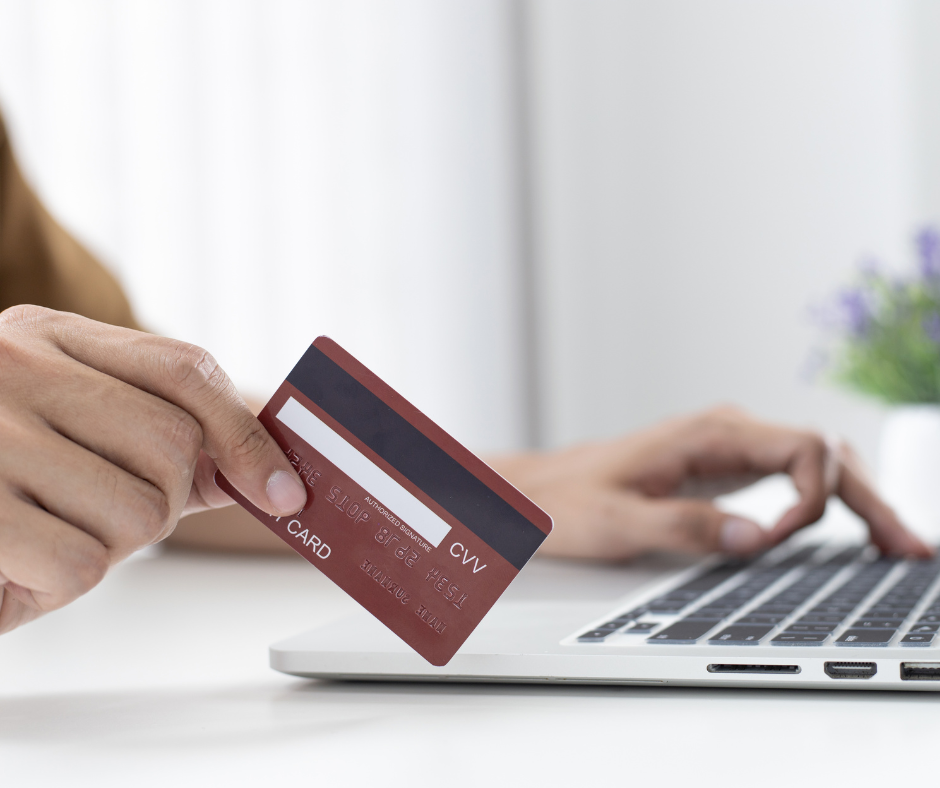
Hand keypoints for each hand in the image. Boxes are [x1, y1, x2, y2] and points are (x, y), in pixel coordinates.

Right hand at [0, 306, 307, 632]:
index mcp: (46, 336)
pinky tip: (11, 564)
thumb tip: (256, 470)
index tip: (285, 492)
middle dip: (159, 501)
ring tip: (40, 531)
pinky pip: (78, 565)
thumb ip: (152, 434)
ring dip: (104, 547)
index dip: (246, 436)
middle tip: (98, 510)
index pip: (185, 369)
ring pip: (137, 514)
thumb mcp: (57, 419)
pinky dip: (56, 584)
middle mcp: (12, 367)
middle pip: (175, 451)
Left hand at [490, 406, 931, 560]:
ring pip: (815, 465)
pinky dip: (827, 504)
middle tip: (910, 551)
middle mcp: (727, 433)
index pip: (802, 447)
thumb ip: (683, 526)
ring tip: (897, 547)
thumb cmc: (568, 502)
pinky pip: (791, 479)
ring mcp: (729, 450)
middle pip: (824, 454)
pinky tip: (850, 533)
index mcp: (707, 434)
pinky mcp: (724, 470)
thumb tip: (755, 539)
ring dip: (859, 502)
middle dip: (869, 501)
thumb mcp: (616, 521)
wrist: (538, 491)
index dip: (814, 496)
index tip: (779, 541)